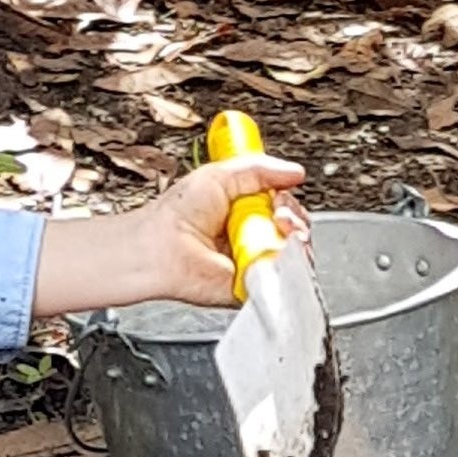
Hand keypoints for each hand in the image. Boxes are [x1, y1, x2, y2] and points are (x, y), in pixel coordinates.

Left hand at [31, 152, 309, 316]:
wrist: (161, 246)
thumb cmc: (176, 213)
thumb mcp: (219, 175)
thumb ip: (259, 170)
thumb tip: (294, 172)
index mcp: (245, 211)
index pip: (285, 207)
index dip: (288, 202)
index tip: (280, 198)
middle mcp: (252, 237)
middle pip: (295, 230)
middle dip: (295, 219)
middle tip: (279, 215)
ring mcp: (255, 262)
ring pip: (296, 255)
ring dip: (295, 241)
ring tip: (277, 230)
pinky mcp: (254, 285)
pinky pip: (285, 280)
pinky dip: (288, 268)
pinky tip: (276, 254)